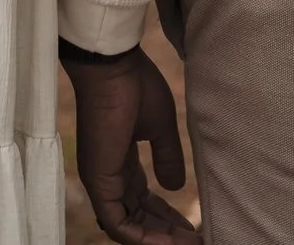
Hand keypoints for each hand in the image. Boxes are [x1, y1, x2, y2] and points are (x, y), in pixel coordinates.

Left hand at [62, 45, 201, 244]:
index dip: (167, 218)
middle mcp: (108, 175)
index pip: (142, 201)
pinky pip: (116, 224)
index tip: (192, 227)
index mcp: (120, 161)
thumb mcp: (160, 127)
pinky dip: (140, 238)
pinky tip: (166, 243)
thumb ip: (167, 158)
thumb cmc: (134, 86)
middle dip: (166, 233)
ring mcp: (101, 180)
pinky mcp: (98, 181)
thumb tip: (175, 188)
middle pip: (138, 217)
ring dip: (157, 239)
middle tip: (195, 241)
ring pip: (127, 227)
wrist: (113, 66)